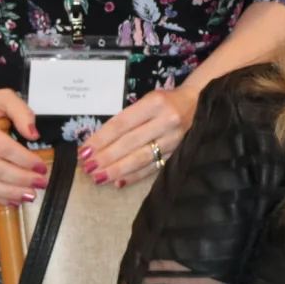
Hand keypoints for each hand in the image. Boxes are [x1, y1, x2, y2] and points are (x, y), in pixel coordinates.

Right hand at [0, 89, 46, 205]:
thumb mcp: (1, 97)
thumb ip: (21, 111)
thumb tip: (34, 135)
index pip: (2, 148)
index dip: (24, 160)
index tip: (42, 167)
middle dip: (20, 179)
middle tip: (41, 183)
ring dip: (9, 193)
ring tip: (30, 196)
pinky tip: (12, 200)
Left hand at [81, 86, 199, 188]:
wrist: (199, 104)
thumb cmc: (166, 102)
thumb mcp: (147, 101)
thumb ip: (127, 119)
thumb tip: (98, 143)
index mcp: (155, 103)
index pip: (122, 124)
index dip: (101, 138)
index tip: (84, 151)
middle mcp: (166, 121)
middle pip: (130, 142)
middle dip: (105, 157)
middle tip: (87, 167)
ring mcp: (174, 139)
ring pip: (140, 158)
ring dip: (117, 169)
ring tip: (98, 177)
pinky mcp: (179, 153)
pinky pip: (153, 168)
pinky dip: (134, 176)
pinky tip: (118, 182)